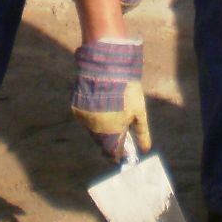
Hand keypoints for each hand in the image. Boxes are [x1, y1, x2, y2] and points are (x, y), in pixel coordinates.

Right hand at [72, 38, 148, 158]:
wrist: (108, 67)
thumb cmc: (127, 90)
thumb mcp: (139, 112)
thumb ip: (142, 133)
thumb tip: (145, 150)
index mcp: (111, 133)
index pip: (112, 153)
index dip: (119, 154)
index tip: (123, 152)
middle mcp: (95, 130)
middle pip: (102, 142)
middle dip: (110, 139)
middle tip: (119, 129)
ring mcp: (84, 119)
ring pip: (93, 130)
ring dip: (101, 126)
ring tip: (111, 111)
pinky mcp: (76, 109)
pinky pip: (85, 118)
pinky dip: (92, 115)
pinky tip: (100, 104)